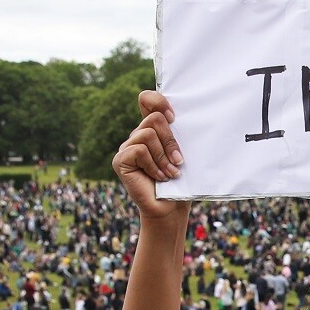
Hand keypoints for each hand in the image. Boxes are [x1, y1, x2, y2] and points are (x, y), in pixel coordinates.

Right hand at [112, 91, 187, 221]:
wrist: (171, 209)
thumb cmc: (181, 183)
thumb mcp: (184, 154)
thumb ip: (180, 135)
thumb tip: (189, 115)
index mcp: (152, 130)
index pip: (147, 100)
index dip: (158, 100)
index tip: (173, 117)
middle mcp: (137, 135)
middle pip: (154, 118)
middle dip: (171, 140)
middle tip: (179, 160)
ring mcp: (126, 148)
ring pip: (148, 133)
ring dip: (164, 156)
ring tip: (171, 173)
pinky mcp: (120, 161)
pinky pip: (140, 150)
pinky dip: (154, 165)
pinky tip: (159, 178)